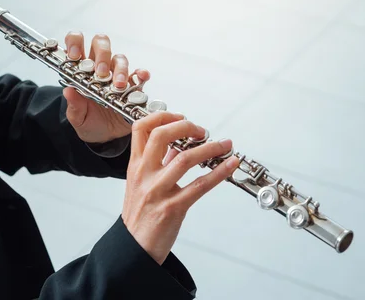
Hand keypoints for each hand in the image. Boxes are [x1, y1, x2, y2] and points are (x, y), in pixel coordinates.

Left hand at [62, 31, 149, 143]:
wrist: (105, 137)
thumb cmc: (88, 122)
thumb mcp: (77, 117)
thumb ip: (74, 106)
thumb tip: (68, 92)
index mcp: (81, 71)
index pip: (76, 44)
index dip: (75, 43)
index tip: (75, 55)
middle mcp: (99, 68)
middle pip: (101, 44)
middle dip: (101, 53)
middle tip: (100, 72)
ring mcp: (116, 75)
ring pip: (119, 59)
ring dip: (120, 69)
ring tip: (118, 85)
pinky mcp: (132, 86)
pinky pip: (138, 74)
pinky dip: (141, 73)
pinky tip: (141, 77)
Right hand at [121, 112, 239, 264]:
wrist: (135, 248)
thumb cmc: (139, 216)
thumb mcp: (140, 184)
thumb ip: (158, 163)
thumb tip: (178, 146)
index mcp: (135, 166)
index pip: (141, 128)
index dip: (162, 116)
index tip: (180, 117)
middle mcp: (144, 174)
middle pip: (162, 135)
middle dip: (187, 126)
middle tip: (202, 130)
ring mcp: (158, 190)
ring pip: (186, 158)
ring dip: (210, 147)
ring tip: (224, 144)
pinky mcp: (174, 207)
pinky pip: (200, 185)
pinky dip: (219, 172)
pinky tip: (230, 164)